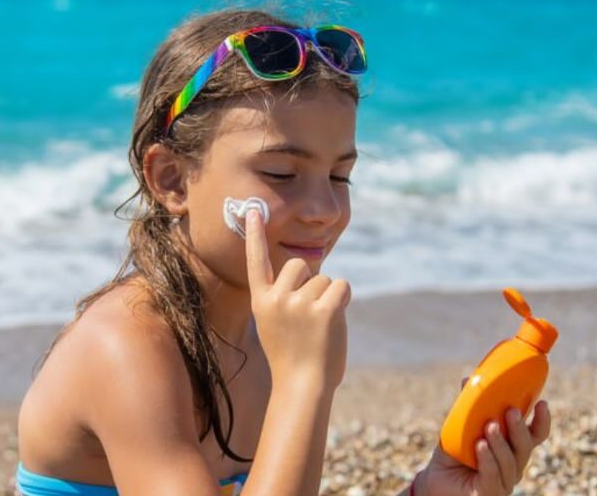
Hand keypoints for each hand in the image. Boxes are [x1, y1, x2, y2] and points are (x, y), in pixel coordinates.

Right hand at [244, 208, 350, 391]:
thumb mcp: (277, 324)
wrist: (302, 387)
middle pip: (300, 265)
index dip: (255, 234)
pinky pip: (341, 287)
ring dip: (329, 298)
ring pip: (324, 279)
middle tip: (308, 316)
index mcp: (261, 301)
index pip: (256, 261)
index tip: (253, 209)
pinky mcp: (323, 309)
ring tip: (319, 328)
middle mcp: (276, 298)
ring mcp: (299, 303)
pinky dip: (343, 301)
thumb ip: (286, 297)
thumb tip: (315, 271)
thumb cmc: (293, 357)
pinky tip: (333, 323)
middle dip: (311, 282)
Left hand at [413, 379, 551, 495]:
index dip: (542, 421)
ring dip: (500, 443)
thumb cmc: (453, 455)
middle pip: (525, 447)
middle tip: (511, 411)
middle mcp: (513, 466)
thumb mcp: (459, 429)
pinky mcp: (489, 493)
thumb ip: (467, 408)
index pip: (535, 436)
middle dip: (519, 428)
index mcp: (512, 449)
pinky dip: (488, 459)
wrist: (436, 481)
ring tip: (490, 427)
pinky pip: (493, 476)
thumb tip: (467, 379)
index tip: (542, 403)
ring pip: (510, 462)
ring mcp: (503, 482)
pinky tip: (480, 446)